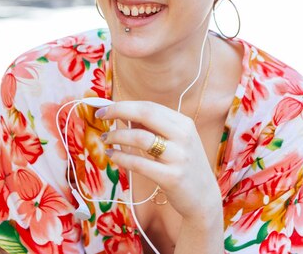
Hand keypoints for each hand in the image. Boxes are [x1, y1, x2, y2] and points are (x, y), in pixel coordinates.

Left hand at [95, 101, 221, 220]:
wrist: (203, 197)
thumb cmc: (184, 166)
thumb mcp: (176, 142)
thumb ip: (155, 128)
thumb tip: (126, 117)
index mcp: (184, 124)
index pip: (150, 107)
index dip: (124, 105)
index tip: (105, 108)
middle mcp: (184, 136)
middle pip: (146, 114)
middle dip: (119, 111)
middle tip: (100, 116)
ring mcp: (179, 157)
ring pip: (140, 137)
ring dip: (117, 136)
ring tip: (105, 139)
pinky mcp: (172, 177)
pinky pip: (139, 163)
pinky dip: (121, 157)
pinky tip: (112, 156)